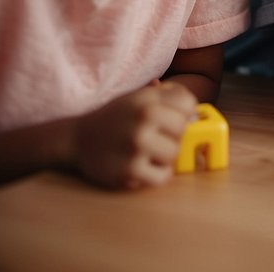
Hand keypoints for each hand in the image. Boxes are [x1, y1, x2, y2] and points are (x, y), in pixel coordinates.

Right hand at [72, 82, 196, 189]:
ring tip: (148, 152)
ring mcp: (136, 145)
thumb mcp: (139, 97)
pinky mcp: (129, 170)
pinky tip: (144, 167)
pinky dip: (157, 175)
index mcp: (147, 98)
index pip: (188, 104)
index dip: (183, 114)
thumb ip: (169, 97)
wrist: (76, 139)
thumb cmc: (116, 118)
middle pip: (183, 130)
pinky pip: (162, 177)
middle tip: (155, 138)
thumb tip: (197, 113)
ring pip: (174, 153)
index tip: (170, 120)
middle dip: (172, 135)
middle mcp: (143, 118)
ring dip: (164, 156)